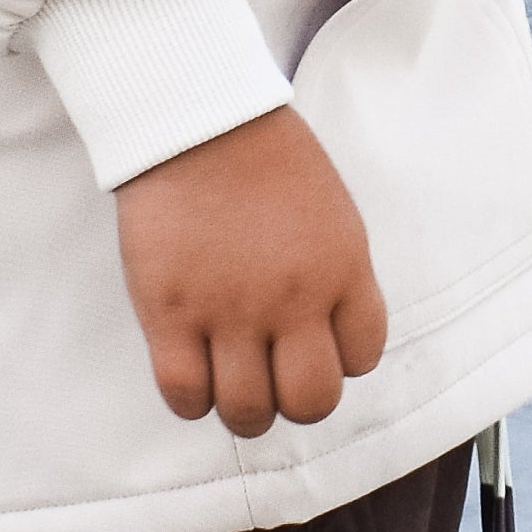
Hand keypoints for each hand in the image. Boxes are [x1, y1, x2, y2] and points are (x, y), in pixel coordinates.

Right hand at [115, 107, 388, 434]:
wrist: (196, 120)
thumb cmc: (265, 158)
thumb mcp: (332, 215)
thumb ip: (335, 277)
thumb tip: (323, 337)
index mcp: (343, 270)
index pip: (362, 358)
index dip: (337, 363)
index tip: (312, 347)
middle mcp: (294, 300)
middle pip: (311, 402)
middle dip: (294, 404)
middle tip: (273, 384)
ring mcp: (230, 310)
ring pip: (247, 411)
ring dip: (243, 412)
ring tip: (229, 387)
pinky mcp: (170, 312)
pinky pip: (185, 394)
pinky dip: (191, 401)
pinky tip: (191, 376)